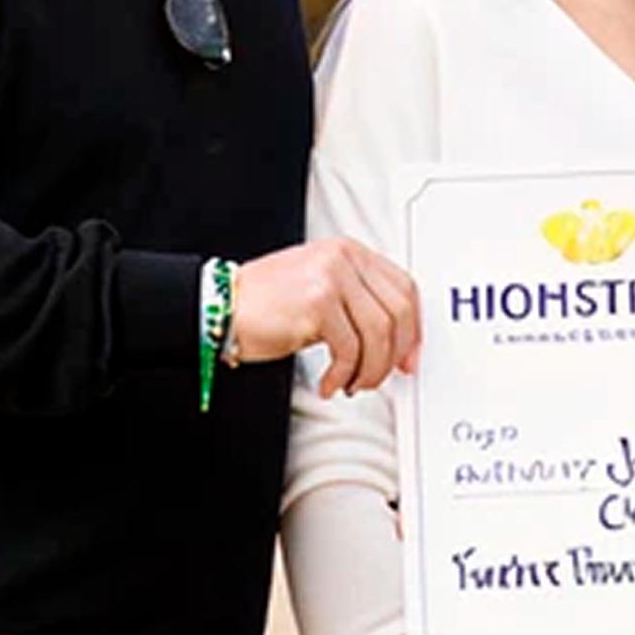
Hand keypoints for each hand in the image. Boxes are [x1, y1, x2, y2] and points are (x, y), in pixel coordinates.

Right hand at [229, 236, 418, 392]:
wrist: (222, 308)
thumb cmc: (268, 305)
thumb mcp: (322, 292)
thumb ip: (359, 305)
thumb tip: (398, 343)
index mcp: (349, 252)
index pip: (404, 288)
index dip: (412, 328)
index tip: (407, 355)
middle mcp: (343, 259)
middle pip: (397, 312)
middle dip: (393, 354)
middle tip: (380, 375)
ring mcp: (331, 278)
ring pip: (377, 334)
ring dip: (369, 370)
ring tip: (352, 382)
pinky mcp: (318, 303)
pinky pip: (349, 350)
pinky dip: (344, 375)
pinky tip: (331, 383)